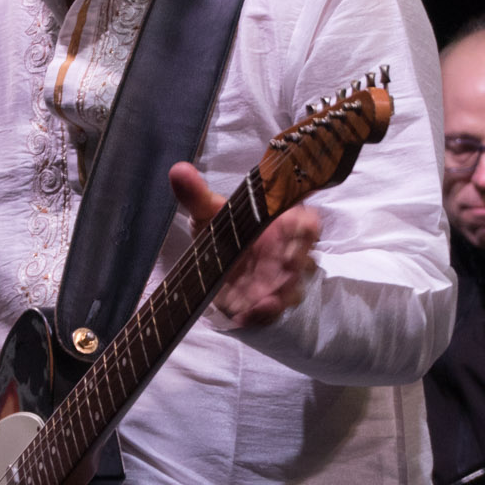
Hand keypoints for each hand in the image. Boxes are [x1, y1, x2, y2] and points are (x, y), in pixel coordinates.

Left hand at [169, 162, 320, 326]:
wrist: (210, 266)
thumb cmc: (220, 233)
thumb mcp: (208, 213)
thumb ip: (197, 195)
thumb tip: (178, 170)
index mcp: (281, 225)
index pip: (307, 223)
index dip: (307, 225)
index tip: (297, 223)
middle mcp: (286, 251)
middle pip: (304, 257)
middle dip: (297, 260)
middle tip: (286, 262)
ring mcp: (279, 280)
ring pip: (292, 287)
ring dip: (283, 292)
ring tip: (268, 297)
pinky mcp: (265, 303)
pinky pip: (270, 313)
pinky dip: (261, 315)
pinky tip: (247, 315)